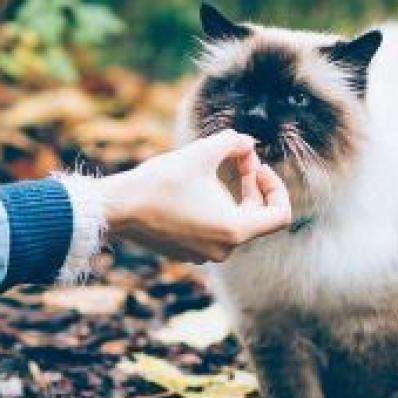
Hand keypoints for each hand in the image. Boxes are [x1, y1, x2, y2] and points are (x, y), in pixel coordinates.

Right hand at [96, 130, 291, 262]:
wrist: (117, 208)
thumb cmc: (160, 182)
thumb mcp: (201, 153)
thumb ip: (233, 143)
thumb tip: (248, 142)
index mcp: (235, 230)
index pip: (280, 215)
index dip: (276, 187)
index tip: (257, 167)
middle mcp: (223, 249)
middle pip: (256, 217)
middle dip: (251, 185)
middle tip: (238, 158)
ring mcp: (204, 255)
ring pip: (233, 223)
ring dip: (231, 195)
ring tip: (212, 169)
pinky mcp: (186, 252)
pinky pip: (212, 230)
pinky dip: (213, 208)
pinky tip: (193, 187)